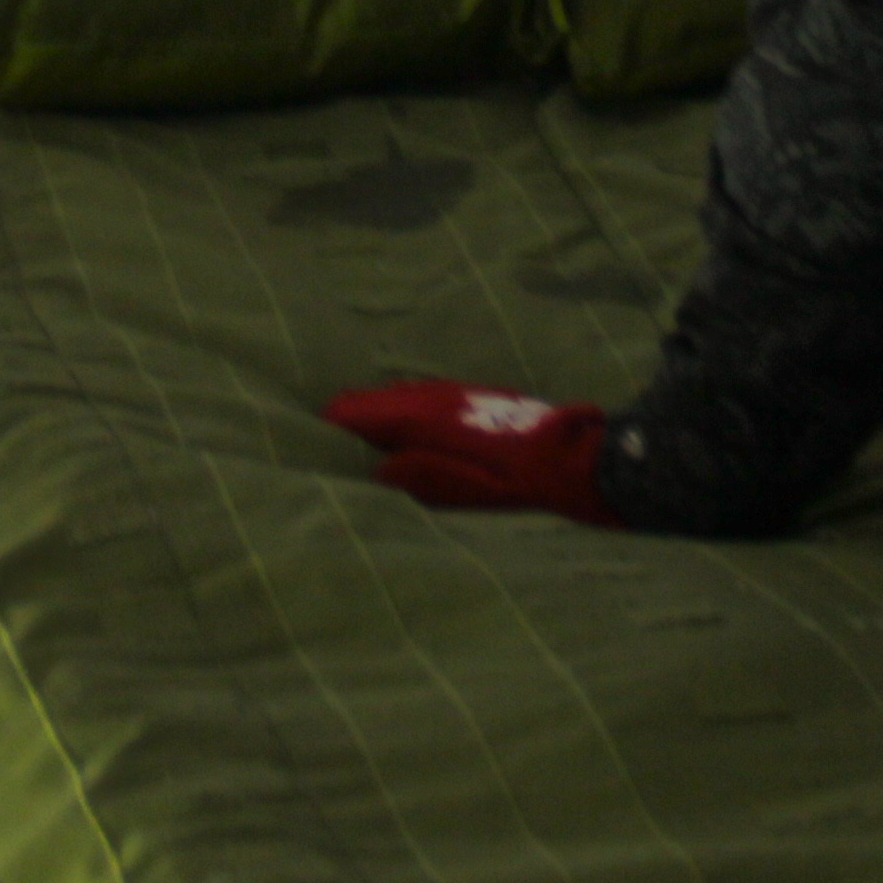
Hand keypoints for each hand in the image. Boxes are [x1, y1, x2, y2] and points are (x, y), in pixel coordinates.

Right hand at [324, 379, 617, 525]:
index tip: (310, 452)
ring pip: (391, 397)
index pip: (353, 411)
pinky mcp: (466, 395)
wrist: (572, 455)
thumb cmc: (518, 481)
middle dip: (345, 424)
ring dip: (372, 419)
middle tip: (327, 456)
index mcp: (422, 416)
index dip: (328, 431)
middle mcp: (430, 395)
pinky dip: (398, 416)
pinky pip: (415, 399)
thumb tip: (375, 471)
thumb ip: (418, 477)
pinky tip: (403, 440)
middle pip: (368, 400)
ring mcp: (449, 391)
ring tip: (356, 451)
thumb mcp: (466, 492)